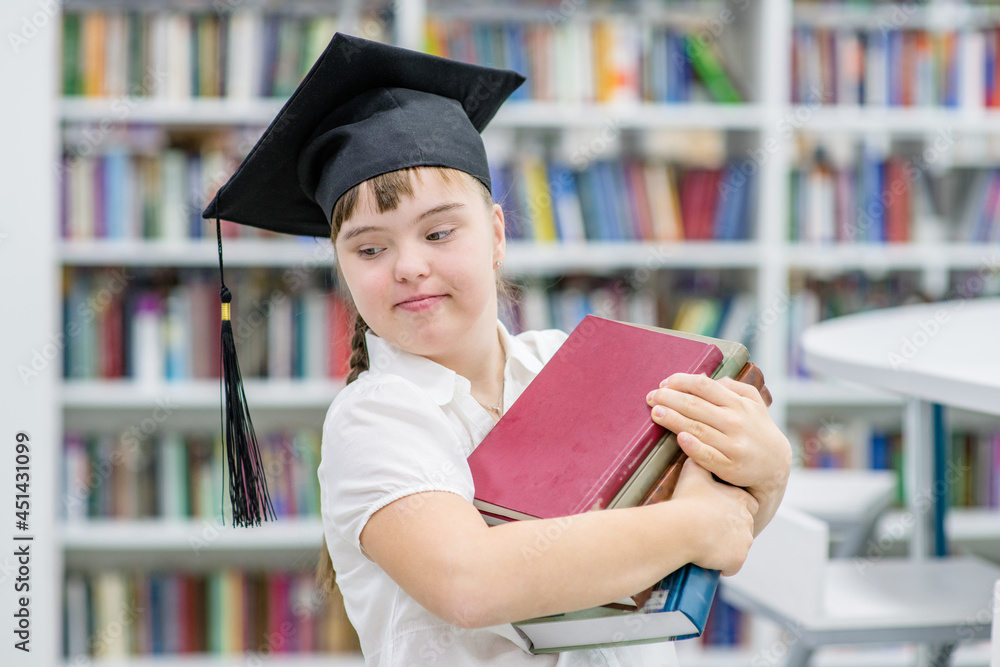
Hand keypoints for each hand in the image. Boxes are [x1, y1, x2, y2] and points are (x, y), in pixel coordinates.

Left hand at [646, 373, 791, 531]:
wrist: (776, 465)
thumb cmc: (757, 430)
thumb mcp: (754, 403)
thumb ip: (732, 387)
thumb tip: (705, 377)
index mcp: (738, 404)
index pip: (704, 386)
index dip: (680, 382)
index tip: (663, 384)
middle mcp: (735, 422)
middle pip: (696, 406)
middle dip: (670, 399)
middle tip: (651, 397)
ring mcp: (733, 445)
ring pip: (698, 429)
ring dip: (674, 419)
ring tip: (655, 412)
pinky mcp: (730, 466)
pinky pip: (709, 456)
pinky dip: (694, 447)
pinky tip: (680, 438)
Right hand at [668, 458, 757, 575]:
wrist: (685, 527)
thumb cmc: (688, 499)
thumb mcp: (693, 472)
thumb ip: (699, 459)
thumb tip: (695, 444)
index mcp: (741, 499)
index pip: (747, 504)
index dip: (732, 507)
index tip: (717, 510)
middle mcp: (748, 520)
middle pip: (743, 526)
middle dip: (730, 528)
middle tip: (709, 528)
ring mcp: (744, 541)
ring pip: (738, 545)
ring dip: (726, 546)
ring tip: (706, 544)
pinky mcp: (738, 559)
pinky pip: (733, 564)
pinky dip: (723, 564)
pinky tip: (709, 559)